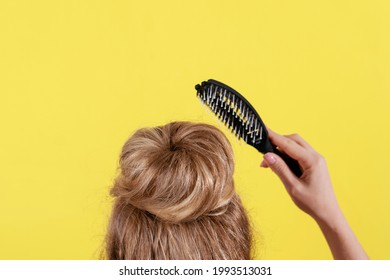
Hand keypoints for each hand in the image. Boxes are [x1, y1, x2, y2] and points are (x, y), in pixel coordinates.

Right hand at [260, 128, 367, 258]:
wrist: (328, 213)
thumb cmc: (312, 202)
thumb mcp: (292, 187)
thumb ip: (280, 169)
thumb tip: (267, 156)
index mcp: (312, 161)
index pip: (289, 144)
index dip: (274, 137)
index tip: (263, 130)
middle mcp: (315, 156)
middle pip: (293, 140)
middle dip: (277, 142)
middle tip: (262, 150)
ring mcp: (315, 159)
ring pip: (295, 146)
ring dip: (281, 150)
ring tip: (267, 162)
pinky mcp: (313, 164)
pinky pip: (298, 154)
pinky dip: (286, 156)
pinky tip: (277, 165)